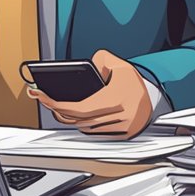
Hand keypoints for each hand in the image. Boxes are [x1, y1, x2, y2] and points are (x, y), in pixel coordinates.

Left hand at [26, 50, 153, 138]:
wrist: (154, 100)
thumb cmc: (134, 83)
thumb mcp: (119, 64)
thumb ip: (100, 59)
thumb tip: (86, 67)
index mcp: (115, 100)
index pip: (77, 107)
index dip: (55, 103)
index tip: (40, 95)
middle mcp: (118, 116)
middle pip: (77, 119)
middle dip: (57, 110)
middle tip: (44, 99)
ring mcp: (120, 128)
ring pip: (84, 128)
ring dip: (70, 119)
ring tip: (57, 106)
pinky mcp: (120, 136)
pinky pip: (94, 133)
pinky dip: (83, 125)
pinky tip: (73, 116)